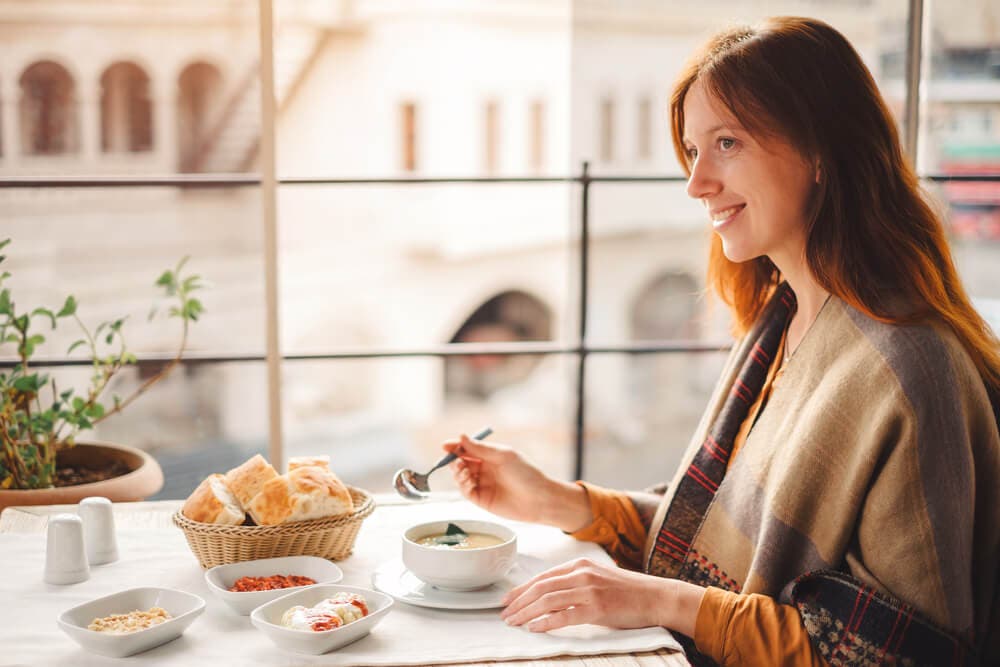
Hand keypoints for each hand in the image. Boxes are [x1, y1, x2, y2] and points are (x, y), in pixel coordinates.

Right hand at [443, 435, 589, 529]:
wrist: (539, 498)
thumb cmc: (526, 473)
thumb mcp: (502, 455)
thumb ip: (480, 448)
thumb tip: (461, 436)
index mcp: (491, 456)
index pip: (468, 449)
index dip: (455, 447)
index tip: (445, 445)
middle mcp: (485, 470)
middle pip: (461, 463)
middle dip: (454, 460)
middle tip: (455, 459)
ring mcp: (483, 485)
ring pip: (461, 477)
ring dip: (457, 472)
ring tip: (463, 469)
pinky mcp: (482, 500)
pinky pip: (466, 491)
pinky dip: (462, 485)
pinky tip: (467, 481)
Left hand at [499, 557, 703, 635]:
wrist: (656, 597)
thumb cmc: (628, 591)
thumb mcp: (598, 578)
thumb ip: (575, 582)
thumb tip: (550, 594)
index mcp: (580, 564)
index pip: (543, 576)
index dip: (522, 588)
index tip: (508, 599)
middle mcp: (582, 573)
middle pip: (541, 587)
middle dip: (518, 601)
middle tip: (504, 613)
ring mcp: (590, 590)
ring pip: (548, 600)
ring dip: (526, 612)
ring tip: (514, 622)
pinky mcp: (598, 608)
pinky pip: (565, 615)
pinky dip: (546, 622)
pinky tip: (534, 628)